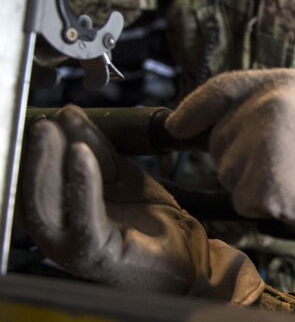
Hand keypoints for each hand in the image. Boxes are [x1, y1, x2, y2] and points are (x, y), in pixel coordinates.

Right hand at [19, 105, 207, 292]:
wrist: (186, 251)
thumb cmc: (150, 220)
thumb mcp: (120, 176)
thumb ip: (97, 150)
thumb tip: (69, 114)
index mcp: (60, 215)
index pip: (35, 182)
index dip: (35, 151)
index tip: (46, 120)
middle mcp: (58, 234)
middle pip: (34, 192)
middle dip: (37, 155)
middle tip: (44, 123)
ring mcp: (71, 247)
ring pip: (48, 204)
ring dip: (49, 164)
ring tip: (54, 131)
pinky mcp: (94, 253)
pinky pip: (83, 214)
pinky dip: (81, 182)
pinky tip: (81, 155)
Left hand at [165, 69, 294, 235]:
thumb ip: (255, 101)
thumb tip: (193, 121)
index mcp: (278, 83)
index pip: (218, 89)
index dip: (193, 109)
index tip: (177, 126)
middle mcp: (266, 109)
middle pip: (218, 137)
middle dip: (239, 151)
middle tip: (285, 155)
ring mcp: (263, 146)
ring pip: (226, 171)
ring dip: (249, 179)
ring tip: (291, 172)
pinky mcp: (262, 184)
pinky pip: (240, 199)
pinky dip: (260, 203)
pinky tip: (291, 193)